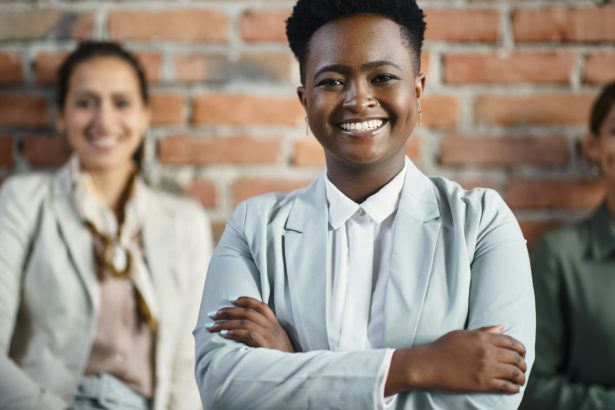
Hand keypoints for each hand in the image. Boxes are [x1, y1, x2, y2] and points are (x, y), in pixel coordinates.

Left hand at [206, 296, 294, 351]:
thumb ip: (266, 333)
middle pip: (248, 312)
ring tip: (213, 326)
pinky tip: (224, 335)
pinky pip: (248, 335)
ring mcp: (270, 337)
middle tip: (213, 314)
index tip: (231, 299)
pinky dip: (234, 333)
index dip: (245, 300)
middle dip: (228, 311)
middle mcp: (273, 328)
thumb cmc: (283, 359)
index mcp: (276, 325)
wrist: (294, 372)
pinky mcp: (266, 347)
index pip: (261, 306)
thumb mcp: (278, 342)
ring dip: (226, 323)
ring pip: (245, 322)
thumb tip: (246, 329)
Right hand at [386, 325, 526, 395]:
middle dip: (523, 364)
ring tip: (520, 379)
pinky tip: (514, 388)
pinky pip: (506, 386)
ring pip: (514, 373)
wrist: (428, 365)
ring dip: (521, 377)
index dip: (521, 349)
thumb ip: (484, 331)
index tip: (522, 353)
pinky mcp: (482, 383)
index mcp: (483, 338)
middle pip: (516, 358)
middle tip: (522, 368)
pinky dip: (514, 388)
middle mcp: (487, 352)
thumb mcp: (463, 334)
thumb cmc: (443, 347)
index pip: (511, 342)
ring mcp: (486, 368)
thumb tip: (501, 326)